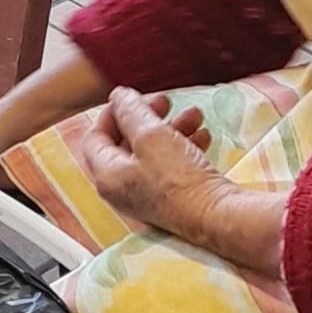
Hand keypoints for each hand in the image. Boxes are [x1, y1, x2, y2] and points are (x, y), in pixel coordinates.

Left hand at [78, 88, 216, 243]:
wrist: (216, 216)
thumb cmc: (180, 180)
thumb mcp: (152, 135)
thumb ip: (131, 111)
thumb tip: (119, 96)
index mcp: (108, 175)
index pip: (95, 137)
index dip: (112, 112)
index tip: (132, 97)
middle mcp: (122, 189)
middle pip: (125, 142)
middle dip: (147, 117)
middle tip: (165, 101)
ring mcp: (146, 196)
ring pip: (152, 151)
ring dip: (171, 128)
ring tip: (194, 115)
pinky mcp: (170, 199)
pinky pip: (170, 166)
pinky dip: (182, 147)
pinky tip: (203, 136)